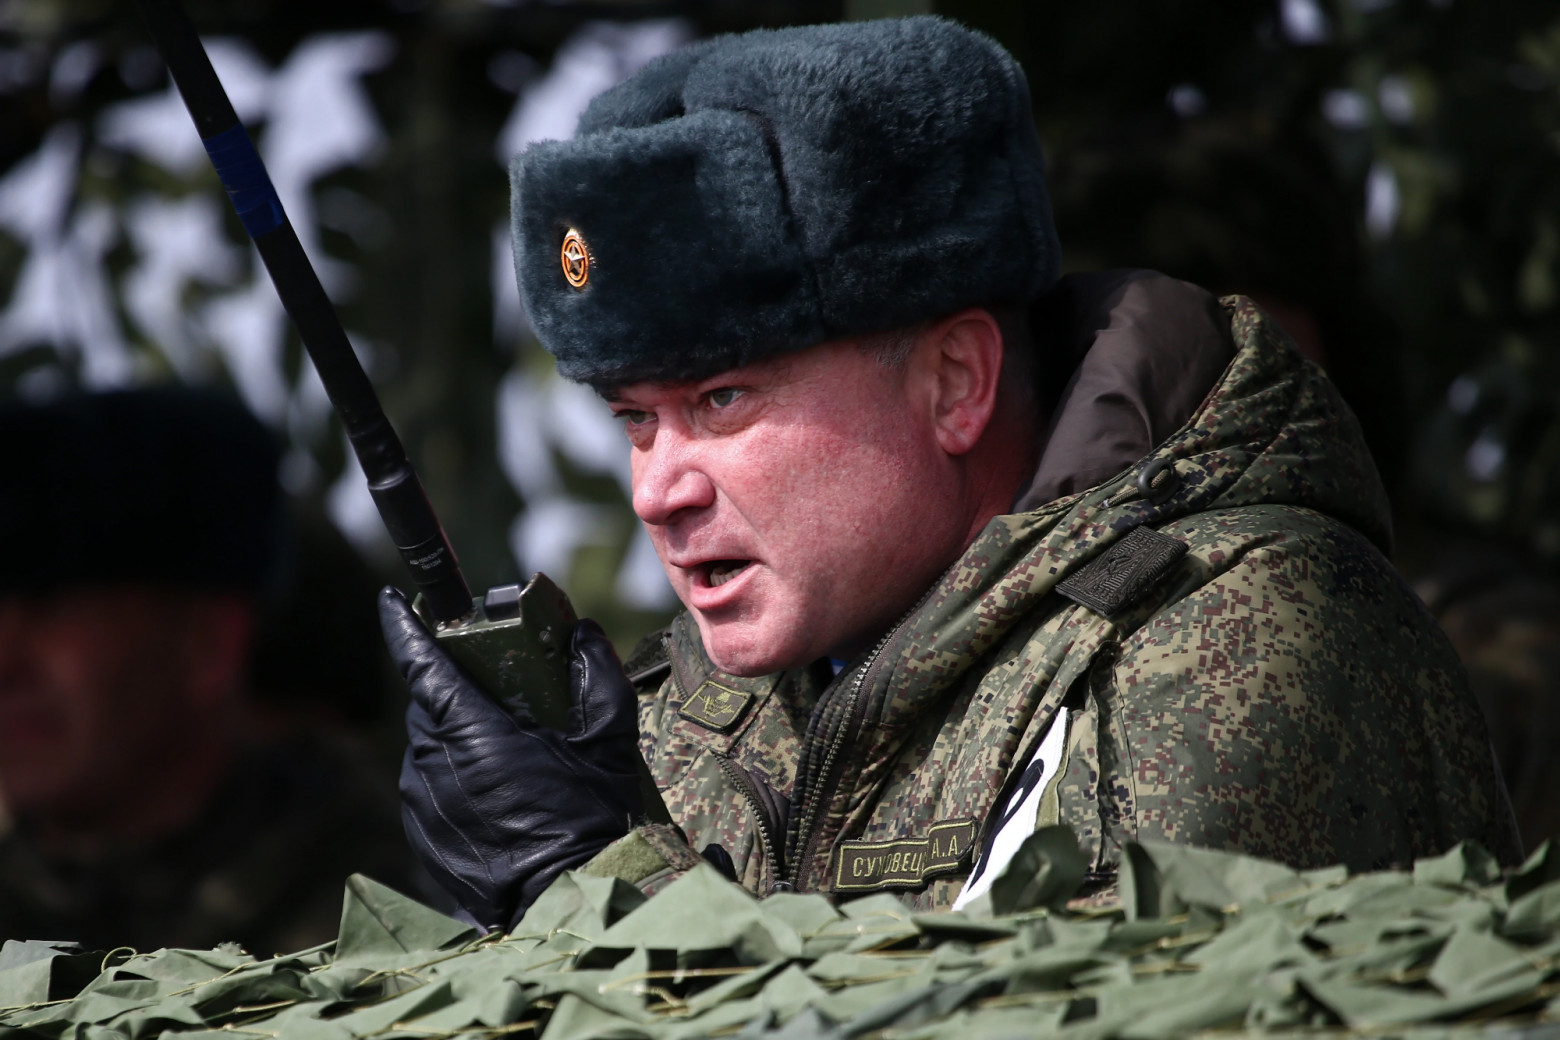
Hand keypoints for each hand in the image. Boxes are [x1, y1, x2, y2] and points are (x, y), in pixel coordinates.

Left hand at [380, 587, 641, 929]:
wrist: (571, 898)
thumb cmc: (591, 817)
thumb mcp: (607, 738)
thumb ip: (596, 675)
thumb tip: (584, 632)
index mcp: (472, 733)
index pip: (422, 664)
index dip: (404, 626)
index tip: (393, 601)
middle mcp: (433, 764)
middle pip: (429, 704)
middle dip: (455, 688)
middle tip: (496, 690)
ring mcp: (422, 803)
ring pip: (427, 746)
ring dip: (456, 736)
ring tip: (505, 748)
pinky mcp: (422, 835)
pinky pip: (428, 786)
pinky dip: (453, 777)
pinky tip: (496, 793)